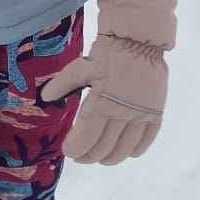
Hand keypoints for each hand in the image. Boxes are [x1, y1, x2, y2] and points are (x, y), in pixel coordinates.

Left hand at [39, 0, 175, 164]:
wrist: (139, 40)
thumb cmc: (107, 53)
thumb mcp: (80, 67)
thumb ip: (62, 84)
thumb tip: (45, 98)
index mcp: (102, 103)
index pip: (86, 137)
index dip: (75, 148)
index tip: (67, 150)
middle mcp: (123, 114)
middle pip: (103, 147)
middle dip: (88, 156)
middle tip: (80, 156)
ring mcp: (141, 115)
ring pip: (124, 149)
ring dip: (109, 158)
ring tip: (99, 158)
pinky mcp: (155, 113)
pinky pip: (146, 140)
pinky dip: (134, 151)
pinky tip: (126, 152)